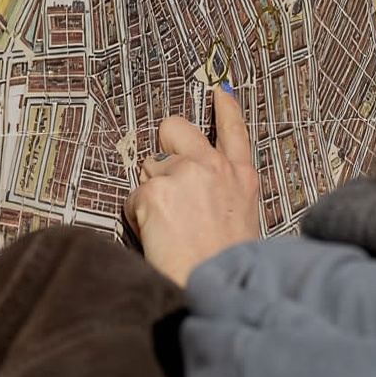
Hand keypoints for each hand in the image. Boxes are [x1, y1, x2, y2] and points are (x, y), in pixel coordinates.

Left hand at [125, 86, 260, 285]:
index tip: (219, 88)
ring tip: (170, 231)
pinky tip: (158, 239)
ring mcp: (183, 174)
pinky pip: (133, 198)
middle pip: (173, 128)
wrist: (219, 288)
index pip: (234, 129)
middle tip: (165, 182)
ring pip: (148, 170)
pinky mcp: (155, 190)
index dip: (225, 107)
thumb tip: (189, 184)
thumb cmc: (227, 264)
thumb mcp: (242, 218)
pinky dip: (138, 218)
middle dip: (163, 147)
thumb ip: (221, 191)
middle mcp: (213, 165)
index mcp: (241, 176)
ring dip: (151, 195)